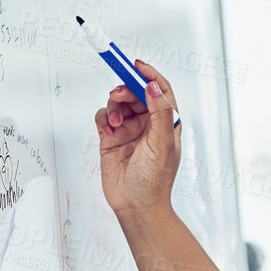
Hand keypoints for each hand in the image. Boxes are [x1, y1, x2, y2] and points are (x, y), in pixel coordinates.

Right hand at [95, 59, 179, 217]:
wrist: (135, 204)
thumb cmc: (155, 180)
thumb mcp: (162, 144)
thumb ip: (160, 113)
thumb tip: (153, 87)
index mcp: (166, 122)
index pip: (160, 90)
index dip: (149, 75)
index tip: (136, 65)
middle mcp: (148, 123)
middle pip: (135, 92)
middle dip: (126, 89)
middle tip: (119, 93)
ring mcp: (129, 129)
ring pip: (118, 102)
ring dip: (114, 105)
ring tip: (115, 121)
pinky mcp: (111, 136)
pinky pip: (104, 115)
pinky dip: (104, 117)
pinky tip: (108, 129)